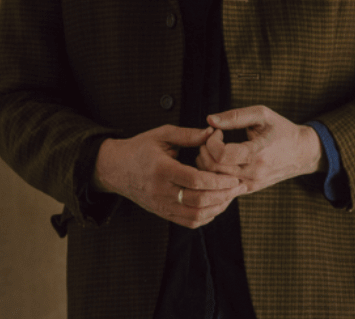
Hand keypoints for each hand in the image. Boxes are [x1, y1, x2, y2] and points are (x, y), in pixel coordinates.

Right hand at [93, 124, 243, 227]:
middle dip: (223, 195)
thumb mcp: (161, 135)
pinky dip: (206, 217)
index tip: (234, 176)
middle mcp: (160, 191)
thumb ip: (188, 134)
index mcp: (161, 169)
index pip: (194, 180)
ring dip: (218, 208)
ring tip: (231, 196)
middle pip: (198, 201)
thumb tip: (213, 132)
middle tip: (240, 186)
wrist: (115, 169)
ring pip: (195, 216)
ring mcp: (161, 205)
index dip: (218, 181)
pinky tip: (217, 205)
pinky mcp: (162, 213)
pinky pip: (188, 222)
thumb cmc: (140, 148)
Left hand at [197, 105, 325, 195]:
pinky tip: (219, 162)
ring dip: (207, 164)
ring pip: (215, 181)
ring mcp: (252, 183)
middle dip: (204, 151)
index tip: (216, 131)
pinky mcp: (250, 189)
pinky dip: (215, 176)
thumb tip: (210, 120)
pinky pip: (224, 188)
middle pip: (214, 169)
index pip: (221, 155)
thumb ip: (236, 116)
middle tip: (210, 140)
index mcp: (258, 152)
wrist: (302, 153)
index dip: (211, 141)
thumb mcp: (263, 115)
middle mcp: (254, 172)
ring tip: (213, 150)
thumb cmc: (281, 130)